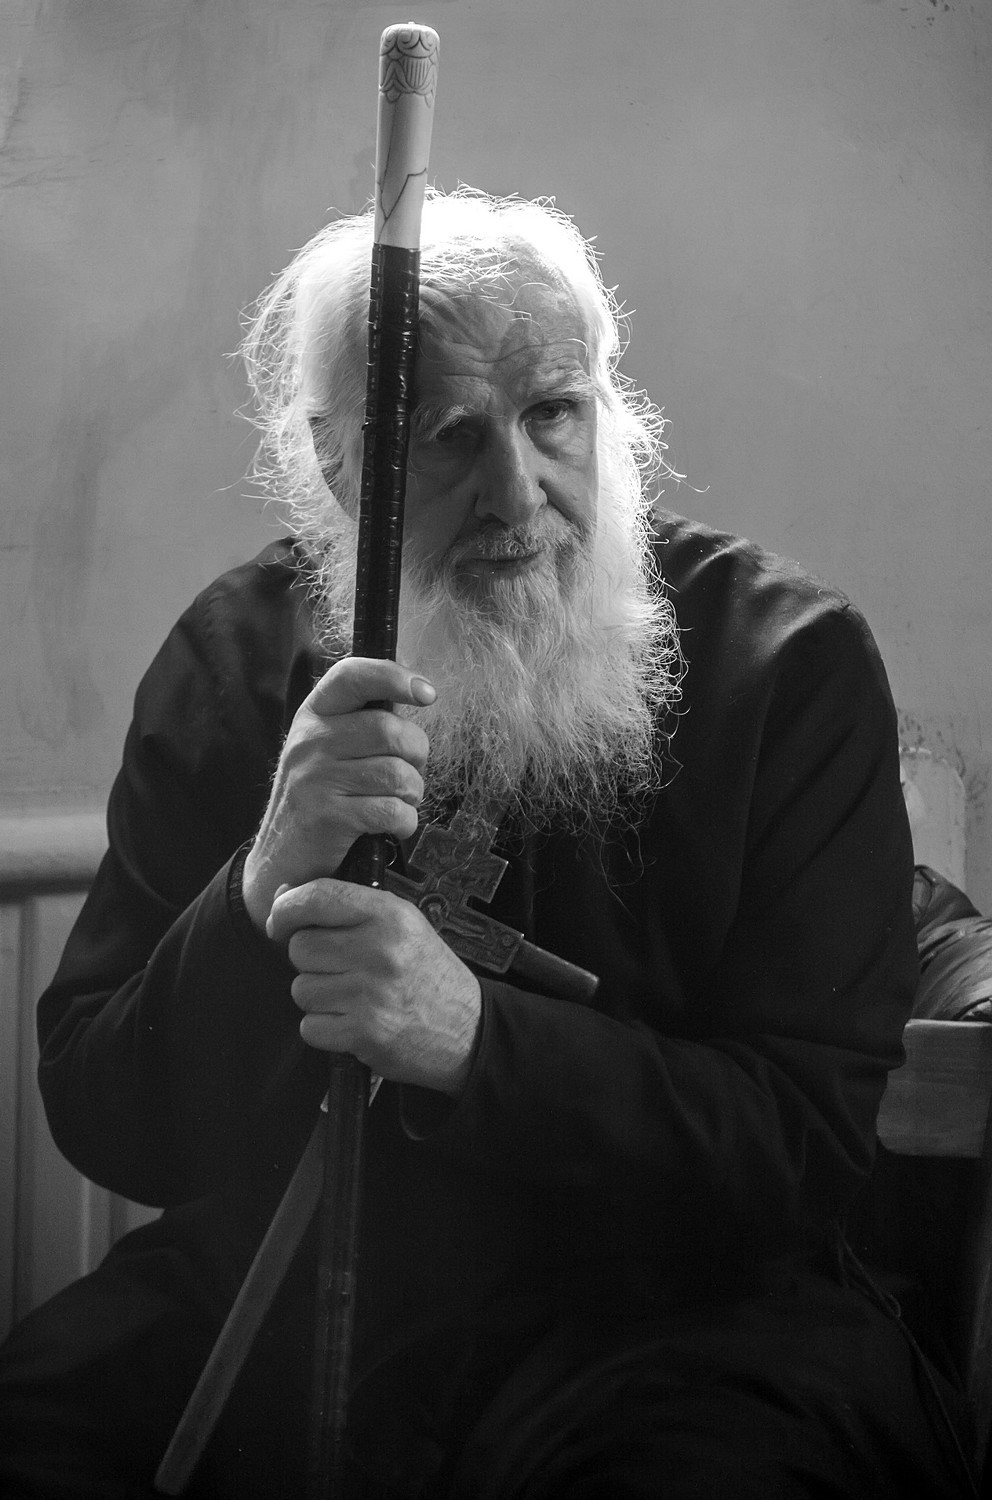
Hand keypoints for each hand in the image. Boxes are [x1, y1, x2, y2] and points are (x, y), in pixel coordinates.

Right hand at [241, 658, 434, 931]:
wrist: (281, 858)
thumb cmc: (318, 799)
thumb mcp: (326, 749)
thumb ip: (362, 723)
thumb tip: (418, 696)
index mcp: (314, 715)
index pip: (353, 676)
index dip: (394, 676)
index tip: (427, 694)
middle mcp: (310, 740)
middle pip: (390, 730)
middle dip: (417, 756)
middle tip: (409, 775)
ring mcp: (315, 777)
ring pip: (397, 773)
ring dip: (412, 794)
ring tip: (399, 802)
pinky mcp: (326, 815)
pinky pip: (391, 811)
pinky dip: (404, 823)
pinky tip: (392, 827)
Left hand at [267, 879, 481, 1096]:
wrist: (467, 1029)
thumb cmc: (427, 973)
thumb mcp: (401, 925)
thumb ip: (346, 908)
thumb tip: (282, 896)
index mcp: (390, 915)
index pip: (318, 896)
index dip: (286, 908)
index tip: (280, 921)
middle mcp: (380, 950)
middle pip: (301, 947)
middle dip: (311, 961)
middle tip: (341, 969)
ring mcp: (371, 994)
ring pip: (302, 989)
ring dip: (319, 997)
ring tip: (353, 997)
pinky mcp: (363, 1033)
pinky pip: (310, 1027)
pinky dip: (325, 1029)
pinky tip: (353, 1022)